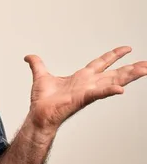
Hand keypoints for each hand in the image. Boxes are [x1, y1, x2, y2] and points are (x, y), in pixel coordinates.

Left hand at [24, 46, 146, 132]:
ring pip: (112, 81)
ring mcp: (87, 91)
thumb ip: (37, 64)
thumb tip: (29, 56)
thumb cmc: (42, 101)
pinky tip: (121, 90)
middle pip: (114, 73)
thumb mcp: (40, 76)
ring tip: (145, 70)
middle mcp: (88, 84)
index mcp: (81, 77)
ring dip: (129, 76)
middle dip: (132, 68)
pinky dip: (108, 91)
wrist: (38, 115)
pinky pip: (98, 93)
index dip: (113, 55)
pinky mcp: (82, 99)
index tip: (127, 48)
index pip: (101, 63)